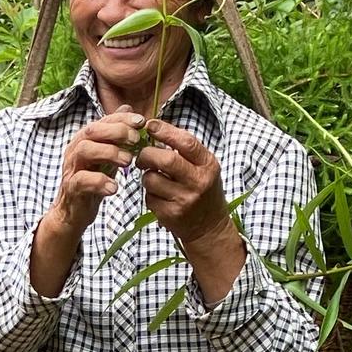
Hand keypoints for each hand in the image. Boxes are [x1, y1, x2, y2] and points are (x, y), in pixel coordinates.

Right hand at [51, 106, 145, 237]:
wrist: (74, 210)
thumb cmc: (92, 180)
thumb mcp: (106, 154)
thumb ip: (115, 134)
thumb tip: (127, 109)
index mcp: (85, 139)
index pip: (102, 121)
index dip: (122, 119)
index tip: (141, 122)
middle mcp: (76, 149)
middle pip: (92, 131)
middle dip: (117, 131)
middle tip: (136, 140)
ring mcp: (72, 168)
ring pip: (85, 150)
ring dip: (109, 152)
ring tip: (128, 161)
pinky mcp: (71, 187)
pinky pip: (82, 180)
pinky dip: (99, 182)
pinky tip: (114, 188)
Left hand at [136, 118, 233, 246]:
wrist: (209, 226)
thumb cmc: (203, 190)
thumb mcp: (203, 167)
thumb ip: (185, 150)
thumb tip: (156, 129)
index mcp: (208, 165)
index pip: (186, 142)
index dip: (165, 131)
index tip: (150, 125)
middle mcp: (198, 182)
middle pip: (165, 160)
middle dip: (147, 154)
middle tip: (142, 156)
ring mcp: (184, 200)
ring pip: (151, 179)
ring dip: (146, 176)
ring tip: (153, 178)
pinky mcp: (171, 214)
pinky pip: (149, 197)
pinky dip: (149, 193)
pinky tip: (159, 195)